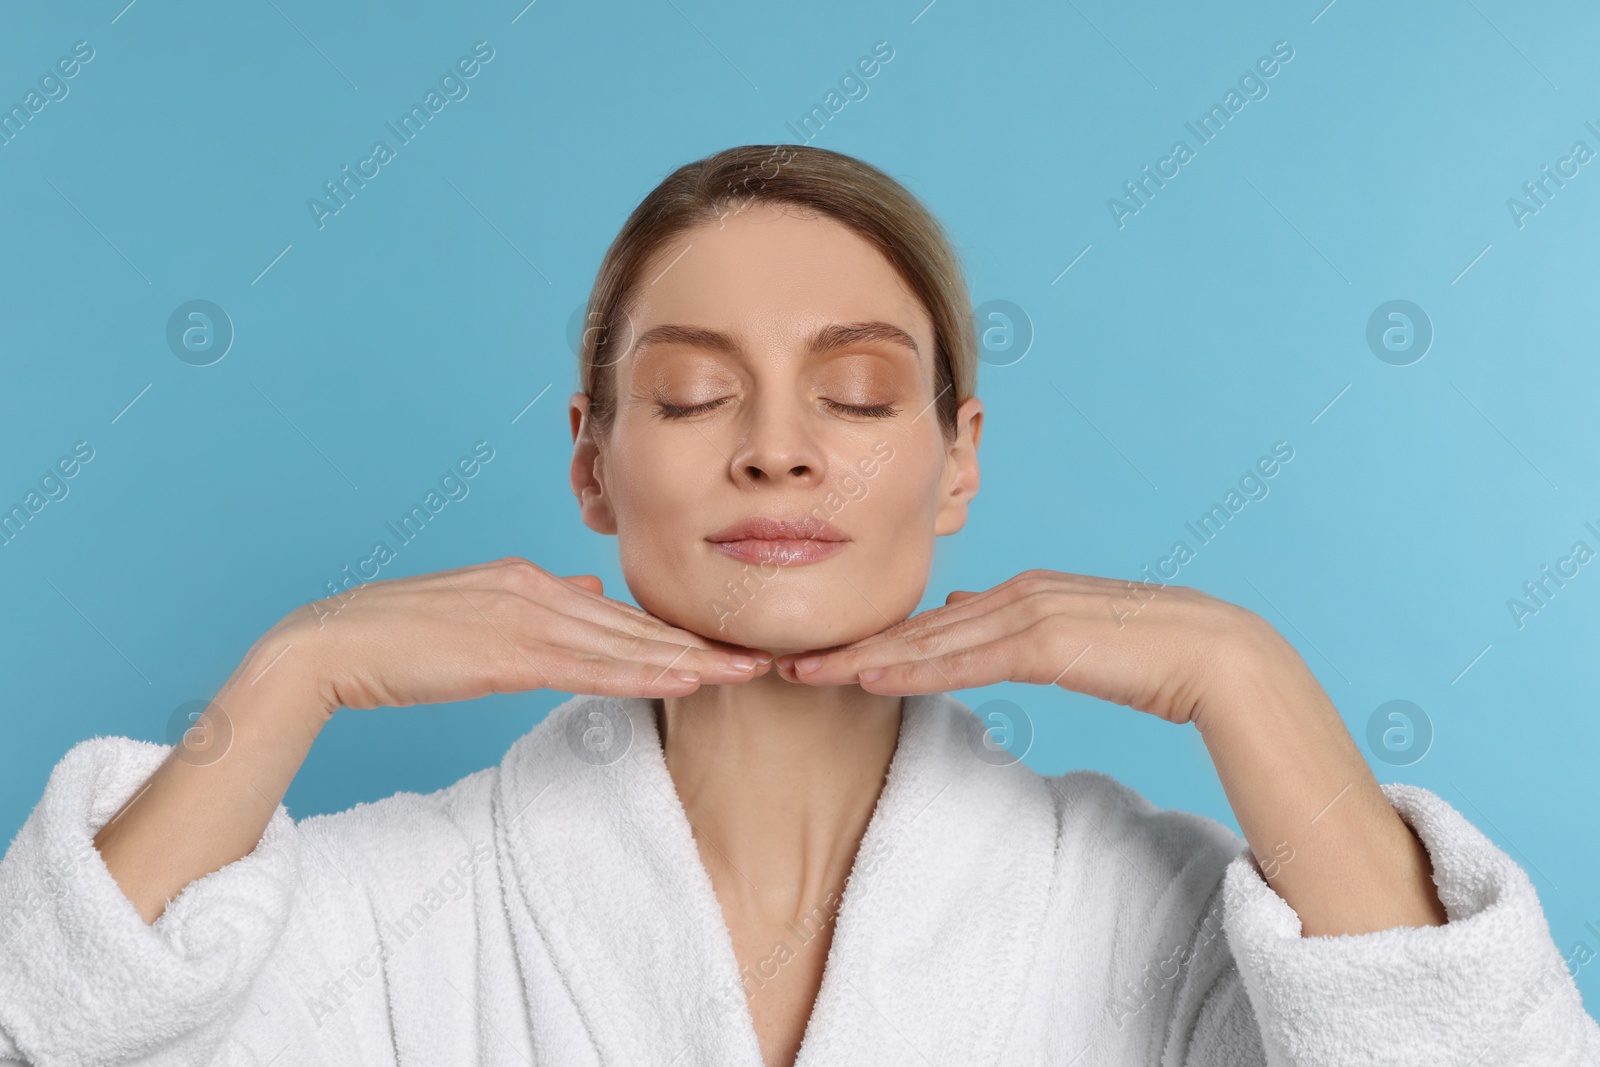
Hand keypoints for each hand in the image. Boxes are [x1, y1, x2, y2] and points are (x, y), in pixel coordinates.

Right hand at [267, 556, 773, 717]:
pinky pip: (590, 669)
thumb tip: (589, 596)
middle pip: (633, 626)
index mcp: (527, 579)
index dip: (670, 633)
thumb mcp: (476, 608)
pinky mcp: (507, 653)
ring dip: (687, 662)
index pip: (616, 613)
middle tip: (758, 657)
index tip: (718, 647)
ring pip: (623, 646)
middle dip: (699, 644)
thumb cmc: (396, 635)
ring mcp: (523, 618)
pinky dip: (642, 676)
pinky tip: (683, 682)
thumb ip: (535, 603)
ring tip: (740, 672)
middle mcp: (535, 589)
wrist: (332, 645)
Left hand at [772, 569, 1265, 725]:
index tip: (820, 655)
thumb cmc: (1149, 653)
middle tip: (781, 661)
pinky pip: (965, 661)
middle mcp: (1014, 594)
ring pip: (928, 642)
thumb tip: (964, 609)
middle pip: (915, 628)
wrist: (1216, 654)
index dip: (872, 640)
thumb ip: (1013, 626)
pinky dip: (914, 669)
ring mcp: (1028, 612)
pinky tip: (869, 678)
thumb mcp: (1071, 636)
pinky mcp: (1046, 640)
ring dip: (861, 658)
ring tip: (801, 673)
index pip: (931, 624)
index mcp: (1019, 594)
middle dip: (846, 646)